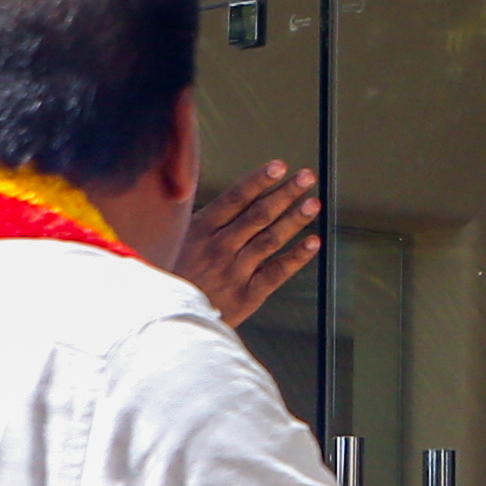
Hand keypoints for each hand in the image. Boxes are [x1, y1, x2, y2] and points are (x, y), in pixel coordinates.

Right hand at [177, 161, 319, 327]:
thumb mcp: (184, 240)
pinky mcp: (248, 294)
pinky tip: (313, 242)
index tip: (280, 166)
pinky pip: (277, 272)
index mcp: (202, 229)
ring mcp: (235, 270)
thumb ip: (212, 219)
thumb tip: (244, 191)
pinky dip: (297, 257)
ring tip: (314, 203)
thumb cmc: (181, 275)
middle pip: (258, 214)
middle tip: (306, 176)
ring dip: (295, 219)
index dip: (259, 180)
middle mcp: (219, 247)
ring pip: (270, 239)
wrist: (172, 319)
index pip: (236, 198)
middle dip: (285, 193)